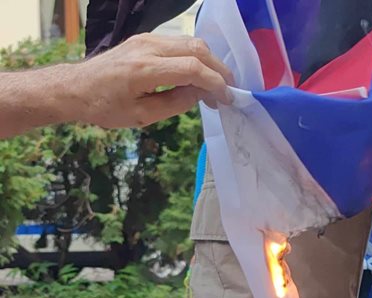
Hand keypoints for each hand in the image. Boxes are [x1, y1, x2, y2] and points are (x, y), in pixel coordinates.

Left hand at [70, 33, 234, 127]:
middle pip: (197, 49)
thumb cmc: (104, 107)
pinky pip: (180, 43)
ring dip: (209, 62)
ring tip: (214, 86)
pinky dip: (195, 57)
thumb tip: (202, 94)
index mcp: (145, 70)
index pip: (193, 68)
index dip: (215, 83)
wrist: (75, 88)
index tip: (227, 99)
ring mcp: (147, 39)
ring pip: (191, 42)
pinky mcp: (146, 39)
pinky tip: (197, 76)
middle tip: (227, 92)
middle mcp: (148, 47)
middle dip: (219, 70)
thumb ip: (176, 103)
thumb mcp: (142, 116)